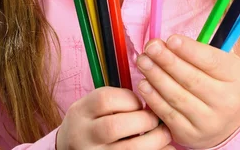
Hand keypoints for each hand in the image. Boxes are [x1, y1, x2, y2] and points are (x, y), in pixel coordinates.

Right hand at [56, 85, 173, 149]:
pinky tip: (166, 149)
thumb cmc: (92, 122)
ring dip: (153, 141)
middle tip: (156, 119)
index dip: (130, 99)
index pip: (105, 100)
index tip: (141, 102)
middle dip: (143, 121)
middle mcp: (83, 135)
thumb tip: (153, 95)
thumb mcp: (94, 106)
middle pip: (113, 127)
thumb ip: (116, 101)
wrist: (73, 148)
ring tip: (165, 134)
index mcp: (81, 112)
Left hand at [136, 34, 239, 148]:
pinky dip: (154, 99)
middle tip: (151, 47)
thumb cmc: (224, 82)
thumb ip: (200, 52)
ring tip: (143, 61)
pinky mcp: (191, 136)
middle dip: (168, 61)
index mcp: (236, 78)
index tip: (171, 39)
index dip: (189, 50)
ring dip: (156, 78)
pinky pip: (169, 116)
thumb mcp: (224, 63)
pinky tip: (144, 84)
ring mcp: (208, 123)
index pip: (210, 62)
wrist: (235, 122)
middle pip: (192, 80)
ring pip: (178, 98)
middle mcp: (226, 103)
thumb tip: (168, 43)